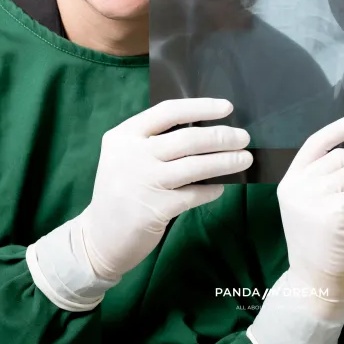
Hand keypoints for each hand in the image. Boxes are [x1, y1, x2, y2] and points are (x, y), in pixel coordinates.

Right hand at [78, 97, 252, 280]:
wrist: (99, 237)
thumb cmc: (121, 190)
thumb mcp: (126, 156)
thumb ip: (155, 141)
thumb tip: (206, 130)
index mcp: (125, 135)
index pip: (168, 111)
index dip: (201, 107)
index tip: (226, 108)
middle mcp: (132, 154)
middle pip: (187, 139)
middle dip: (221, 137)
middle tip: (243, 138)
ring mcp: (144, 182)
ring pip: (195, 166)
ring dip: (225, 161)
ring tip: (244, 159)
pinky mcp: (155, 209)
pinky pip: (194, 194)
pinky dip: (211, 190)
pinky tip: (221, 187)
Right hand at [276, 110, 343, 307]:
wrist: (314, 284)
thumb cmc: (318, 246)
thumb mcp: (310, 206)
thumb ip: (322, 181)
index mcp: (290, 181)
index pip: (317, 142)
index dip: (343, 127)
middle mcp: (297, 186)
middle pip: (343, 156)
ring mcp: (312, 199)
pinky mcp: (332, 213)